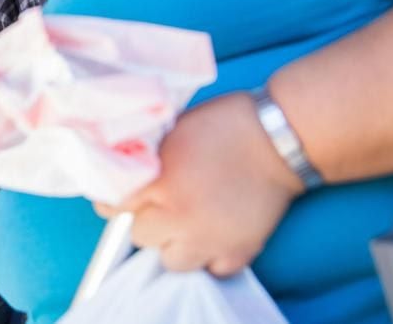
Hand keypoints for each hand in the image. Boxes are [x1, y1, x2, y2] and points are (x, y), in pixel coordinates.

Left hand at [96, 93, 303, 275]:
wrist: (278, 137)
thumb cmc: (225, 124)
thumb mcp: (172, 130)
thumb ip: (147, 158)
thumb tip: (125, 171)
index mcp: (159, 182)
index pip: (114, 208)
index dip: (117, 201)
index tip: (123, 198)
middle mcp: (180, 216)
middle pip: (141, 236)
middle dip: (148, 220)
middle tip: (162, 205)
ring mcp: (210, 238)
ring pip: (172, 261)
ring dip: (175, 244)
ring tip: (186, 224)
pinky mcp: (240, 250)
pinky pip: (213, 269)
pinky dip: (212, 257)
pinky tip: (214, 235)